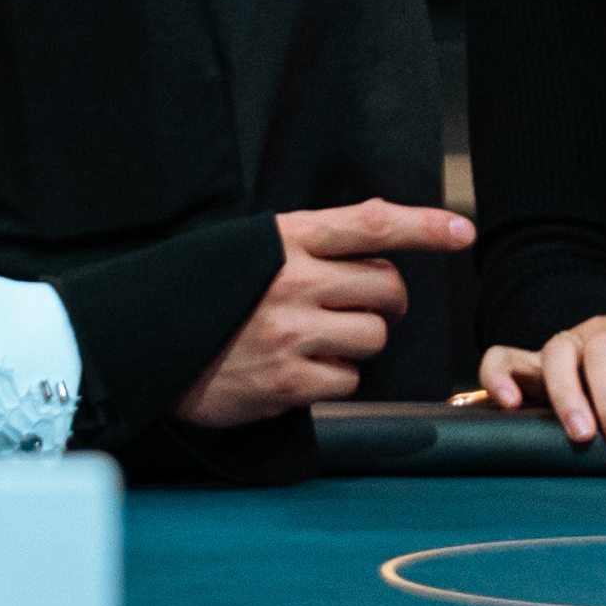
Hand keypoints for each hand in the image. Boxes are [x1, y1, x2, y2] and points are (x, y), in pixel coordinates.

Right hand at [185, 197, 468, 428]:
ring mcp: (292, 332)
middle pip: (387, 288)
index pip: (371, 224)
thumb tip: (380, 249)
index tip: (461, 231)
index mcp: (286, 240)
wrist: (143, 348)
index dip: (424, 226)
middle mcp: (293, 280)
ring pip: (374, 337)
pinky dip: (333, 379)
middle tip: (363, 308)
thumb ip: (310, 247)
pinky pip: (349, 380)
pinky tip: (296, 371)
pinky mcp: (288, 381)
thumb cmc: (205, 298)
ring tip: (315, 342)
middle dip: (387, 302)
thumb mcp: (250, 251)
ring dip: (358, 344)